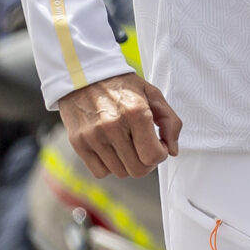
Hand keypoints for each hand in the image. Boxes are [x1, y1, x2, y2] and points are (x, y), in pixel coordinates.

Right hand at [56, 73, 180, 178]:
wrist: (84, 76)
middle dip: (147, 162)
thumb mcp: (153, 94)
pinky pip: (100, 172)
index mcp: (136, 112)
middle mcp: (113, 126)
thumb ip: (170, 122)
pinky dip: (109, 165)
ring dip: (129, 163)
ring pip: (120, 173)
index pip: (153, 156)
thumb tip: (172, 151)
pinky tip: (112, 149)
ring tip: (128, 145)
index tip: (158, 144)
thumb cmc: (122, 85)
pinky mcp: (78, 144)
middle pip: (138, 170)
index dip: (161, 154)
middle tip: (145, 147)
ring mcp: (93, 137)